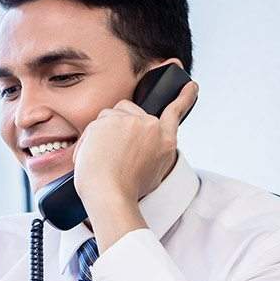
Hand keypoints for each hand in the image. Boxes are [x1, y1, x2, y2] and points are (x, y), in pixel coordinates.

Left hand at [72, 80, 198, 250]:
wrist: (110, 195)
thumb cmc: (127, 191)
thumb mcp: (154, 174)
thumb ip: (154, 154)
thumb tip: (145, 149)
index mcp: (165, 139)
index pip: (175, 112)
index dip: (184, 97)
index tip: (191, 85)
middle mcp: (150, 126)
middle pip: (129, 109)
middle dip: (119, 122)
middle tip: (112, 148)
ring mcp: (128, 121)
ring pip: (109, 114)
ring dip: (103, 130)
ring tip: (103, 156)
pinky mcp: (107, 121)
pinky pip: (93, 125)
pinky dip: (88, 140)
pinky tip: (90, 156)